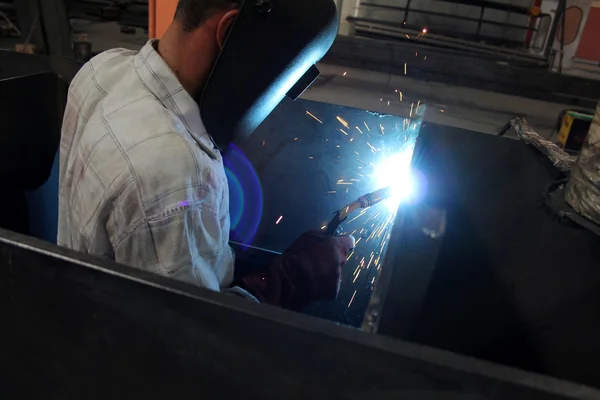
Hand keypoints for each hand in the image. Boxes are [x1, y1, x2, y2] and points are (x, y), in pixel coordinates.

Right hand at [238, 231, 354, 309]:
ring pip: (335, 274)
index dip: (343, 243)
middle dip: (332, 260)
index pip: (349, 242)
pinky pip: (329, 286)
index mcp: (337, 246)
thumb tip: (326, 236)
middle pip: (341, 259)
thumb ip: (321, 236)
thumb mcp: (307, 237)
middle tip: (317, 261)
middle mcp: (341, 262)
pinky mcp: (333, 292)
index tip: (338, 245)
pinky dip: (322, 286)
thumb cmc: (296, 255)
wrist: (290, 279)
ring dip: (326, 273)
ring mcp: (338, 278)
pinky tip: (311, 284)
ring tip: (311, 275)